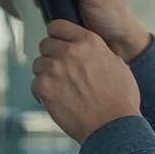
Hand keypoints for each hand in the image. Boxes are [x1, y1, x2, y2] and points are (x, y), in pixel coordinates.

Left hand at [32, 20, 139, 143]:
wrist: (112, 127)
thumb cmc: (119, 101)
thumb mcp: (117, 65)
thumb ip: (98, 51)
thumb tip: (87, 49)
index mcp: (89, 42)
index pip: (58, 26)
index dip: (56, 36)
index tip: (57, 43)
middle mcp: (70, 52)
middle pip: (45, 44)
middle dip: (51, 56)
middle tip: (61, 72)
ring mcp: (55, 69)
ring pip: (38, 64)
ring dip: (46, 75)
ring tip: (61, 88)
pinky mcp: (45, 88)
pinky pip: (34, 84)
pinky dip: (42, 93)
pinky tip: (56, 100)